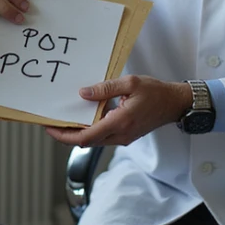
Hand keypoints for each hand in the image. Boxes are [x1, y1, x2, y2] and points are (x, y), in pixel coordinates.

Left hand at [44, 76, 190, 148]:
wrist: (174, 103)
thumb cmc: (155, 92)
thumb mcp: (130, 83)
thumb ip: (105, 88)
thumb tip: (83, 94)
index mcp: (120, 122)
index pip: (85, 136)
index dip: (64, 135)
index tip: (50, 128)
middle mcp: (120, 134)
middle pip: (86, 142)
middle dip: (65, 135)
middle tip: (50, 124)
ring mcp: (123, 137)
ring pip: (93, 140)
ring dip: (76, 133)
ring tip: (62, 120)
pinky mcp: (124, 135)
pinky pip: (102, 136)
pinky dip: (89, 130)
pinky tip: (82, 118)